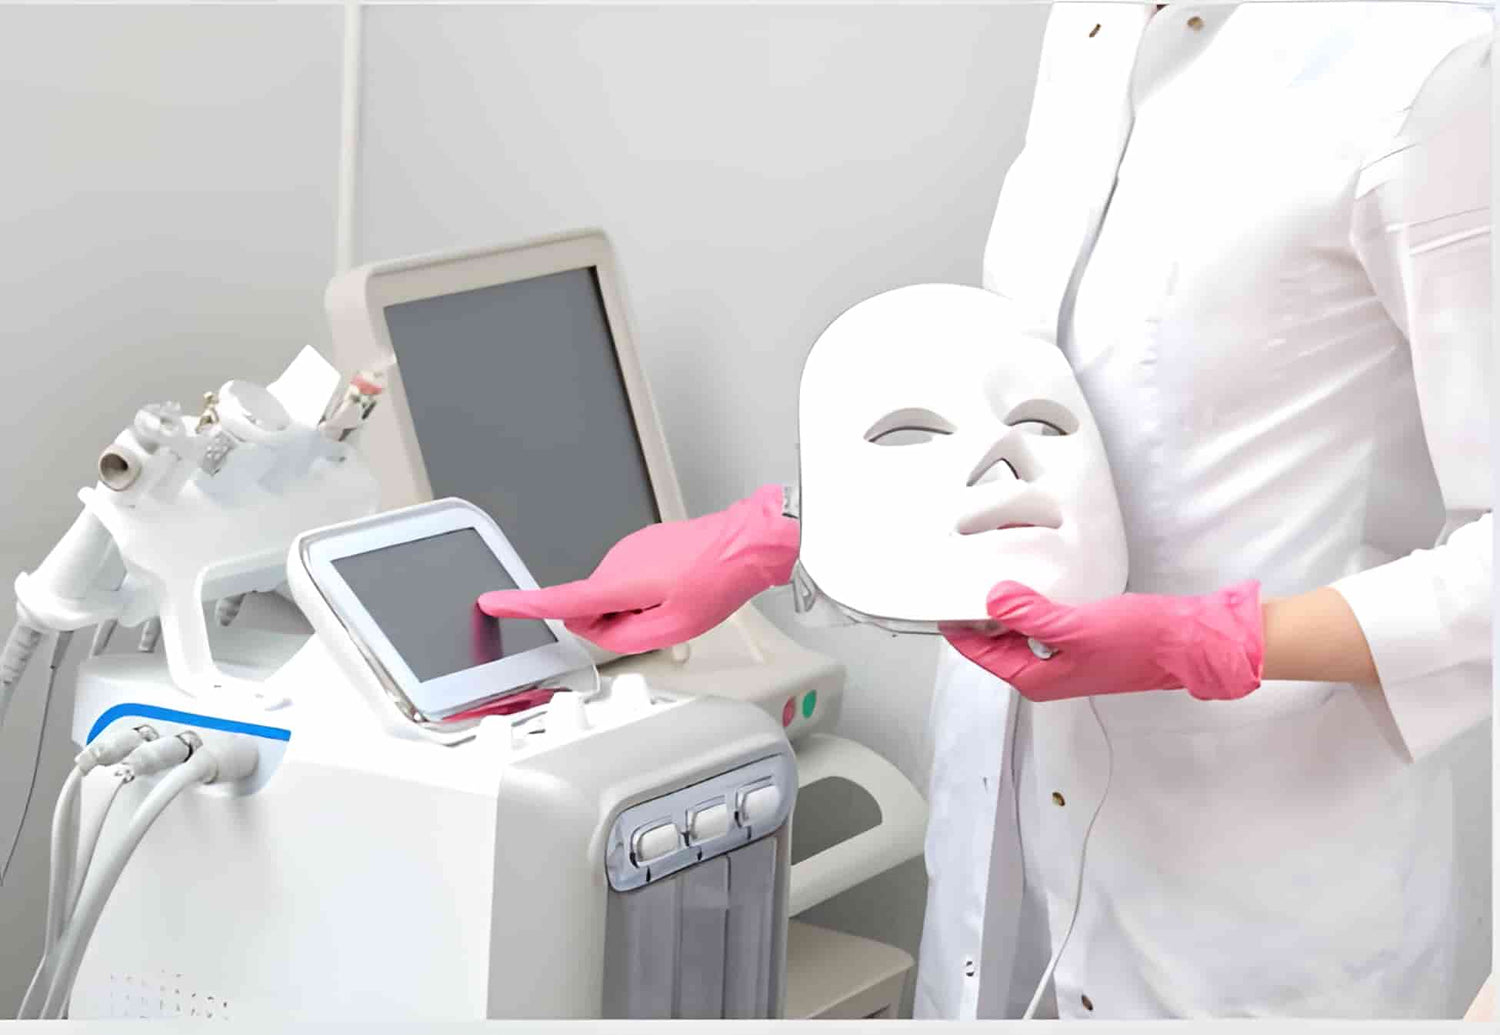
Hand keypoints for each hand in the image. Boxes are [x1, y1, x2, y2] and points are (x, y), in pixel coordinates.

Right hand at [477, 484, 798, 654]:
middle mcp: (616, 560)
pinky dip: (643, 591)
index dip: (522, 604)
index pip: (559, 599)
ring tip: (675, 599)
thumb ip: (625, 638)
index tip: (492, 602)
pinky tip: (676, 586)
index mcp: (618, 582)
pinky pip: (627, 579)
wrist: (746, 542)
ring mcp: (628, 549)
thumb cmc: (716, 579)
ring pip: (611, 594)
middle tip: (656, 619)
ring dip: (632, 606)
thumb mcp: (673, 628)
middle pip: (590, 606)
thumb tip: (600, 634)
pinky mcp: (641, 546)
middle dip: (611, 622)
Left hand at [942, 580, 1263, 701]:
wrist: (1187, 643)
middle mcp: (1045, 673)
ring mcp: (1063, 659)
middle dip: (979, 615)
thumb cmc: (1136, 641)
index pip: (980, 653)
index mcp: (1035, 678)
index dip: (958, 627)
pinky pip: (1041, 625)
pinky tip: (1030, 585)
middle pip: (995, 644)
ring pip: (1018, 632)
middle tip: (963, 579)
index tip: (940, 599)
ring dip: (1005, 608)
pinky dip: (1031, 606)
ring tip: (991, 576)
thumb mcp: (1074, 627)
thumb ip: (1029, 616)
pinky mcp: (1079, 642)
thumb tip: (992, 600)